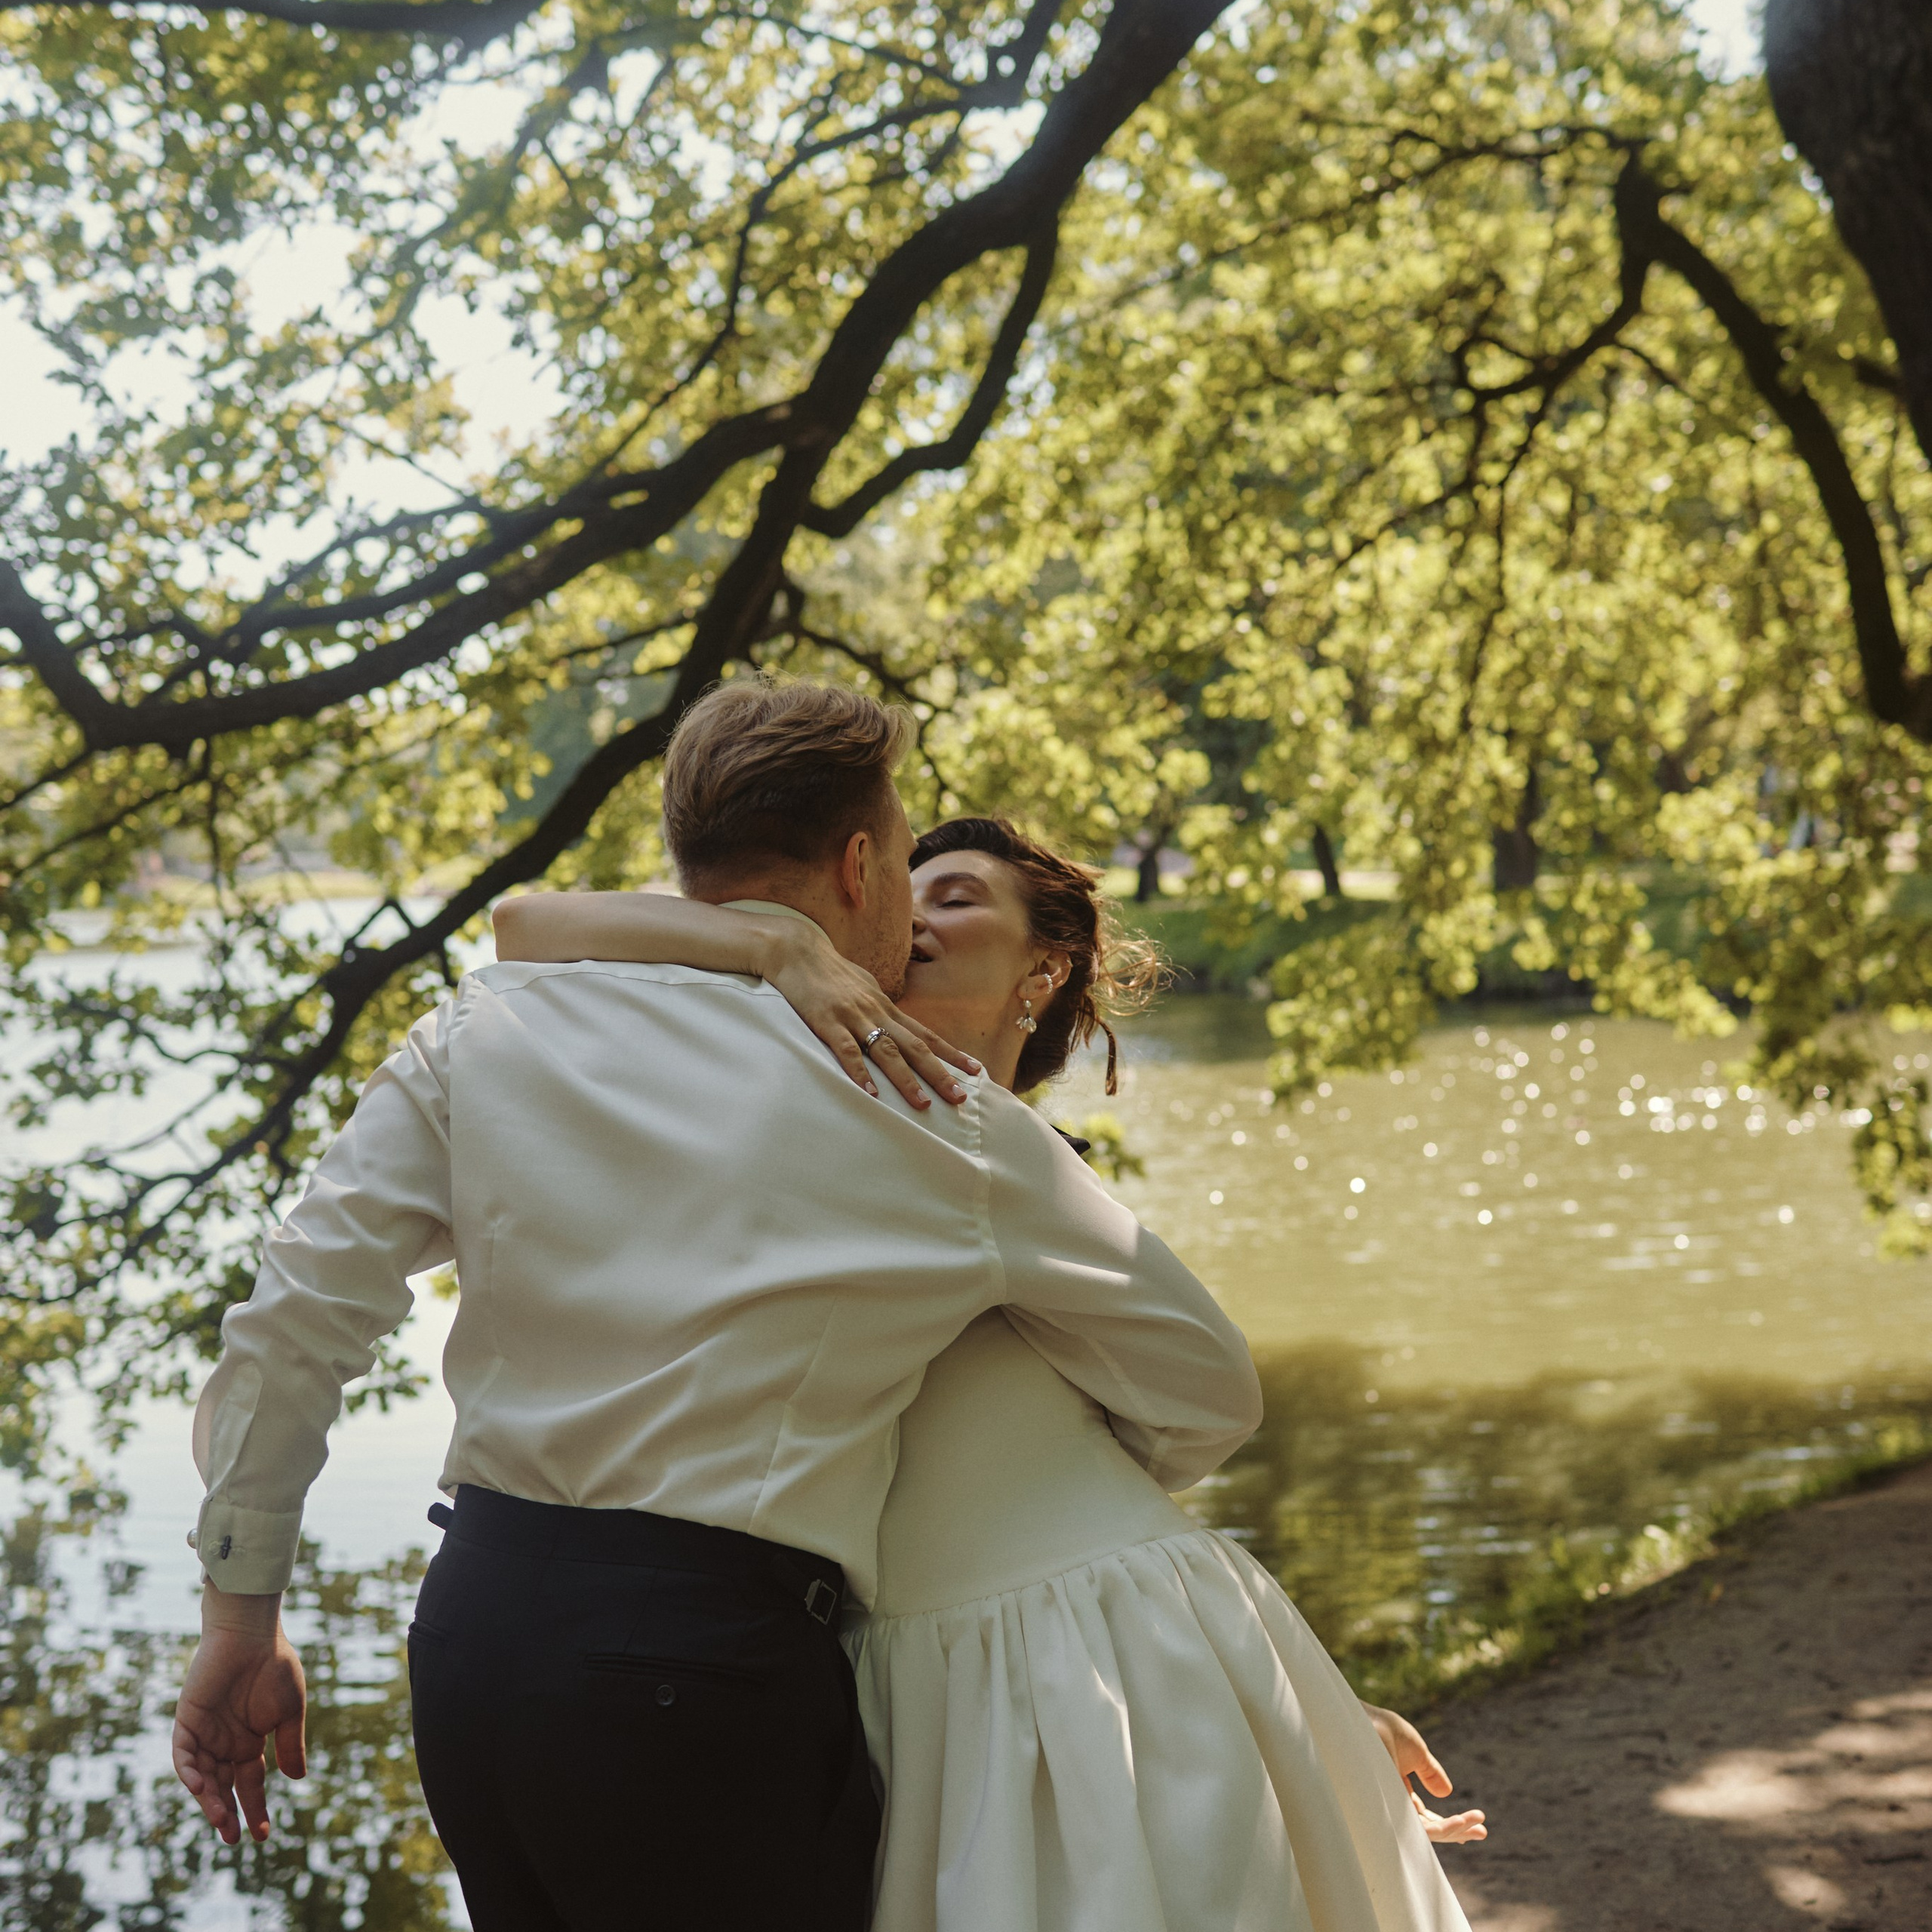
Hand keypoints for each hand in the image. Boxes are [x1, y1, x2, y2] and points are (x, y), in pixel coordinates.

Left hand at [173, 1586, 306, 1843]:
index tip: (264, 1835)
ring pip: (202, 1777)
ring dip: (209, 1800)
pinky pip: (184, 1755)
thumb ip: (290, 1744)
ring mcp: (204, 1734)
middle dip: (227, 1814)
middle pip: (223, 1787)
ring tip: (221, 1820)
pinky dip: (190, 1772)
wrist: (252, 1634)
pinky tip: (200, 1787)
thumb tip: (297, 1779)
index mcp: (250, 1742)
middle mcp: (225, 1743)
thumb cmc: (275, 1665)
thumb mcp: (290, 1710)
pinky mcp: (187, 1721)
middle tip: (234, 1839)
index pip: (250, 1784)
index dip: (255, 1809)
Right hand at [761, 923, 979, 1109]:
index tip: (975, 1071)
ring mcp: (853, 1016)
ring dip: (906, 1079)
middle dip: (939, 1074)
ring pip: (886, 1051)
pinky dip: (859, 1072)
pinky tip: (871, 1093)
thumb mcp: (863, 987)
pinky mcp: (827, 1021)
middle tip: (960, 1098)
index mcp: (886, 1007)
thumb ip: (880, 1008)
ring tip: (922, 1104)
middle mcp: (876, 1012)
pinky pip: (846, 1050)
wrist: (797, 950)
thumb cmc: (830, 972)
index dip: (951, 1053)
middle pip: (915, 1047)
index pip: (926, 1034)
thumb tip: (896, 1024)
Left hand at [1361, 1701, 1487, 1844]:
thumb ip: (1430, 1772)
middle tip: (1483, 1832)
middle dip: (1458, 1832)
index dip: (1449, 1823)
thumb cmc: (1382, 1731)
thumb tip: (1447, 1794)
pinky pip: (1419, 1829)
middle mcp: (1395, 1804)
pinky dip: (1443, 1829)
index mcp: (1399, 1793)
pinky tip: (1461, 1822)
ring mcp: (1392, 1808)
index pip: (1425, 1818)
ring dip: (1455, 1830)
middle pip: (1429, 1830)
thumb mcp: (1416, 1752)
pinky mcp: (1391, 1809)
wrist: (1361, 1721)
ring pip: (1427, 1834)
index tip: (1475, 1823)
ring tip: (1478, 1827)